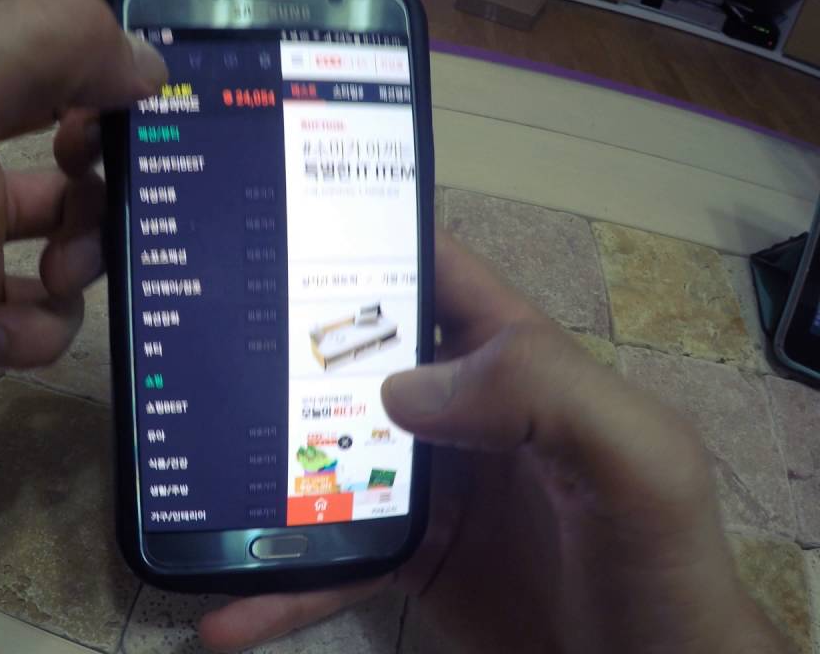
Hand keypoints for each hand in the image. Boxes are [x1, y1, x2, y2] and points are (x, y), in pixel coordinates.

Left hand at [0, 0, 164, 619]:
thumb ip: (35, 52)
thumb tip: (141, 63)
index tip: (156, 28)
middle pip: (69, 103)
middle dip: (109, 139)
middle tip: (120, 172)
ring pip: (71, 220)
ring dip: (82, 248)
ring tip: (51, 278)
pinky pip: (42, 309)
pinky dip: (34, 328)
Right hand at [198, 233, 786, 653]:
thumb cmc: (658, 563)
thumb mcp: (634, 460)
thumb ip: (543, 393)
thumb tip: (395, 387)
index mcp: (515, 360)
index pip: (433, 273)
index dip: (363, 242)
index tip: (269, 234)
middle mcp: (461, 410)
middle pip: (354, 361)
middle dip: (279, 353)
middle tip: (198, 354)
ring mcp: (428, 487)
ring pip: (324, 459)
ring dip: (259, 474)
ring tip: (189, 486)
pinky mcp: (408, 559)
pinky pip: (329, 561)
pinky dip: (278, 586)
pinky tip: (224, 613)